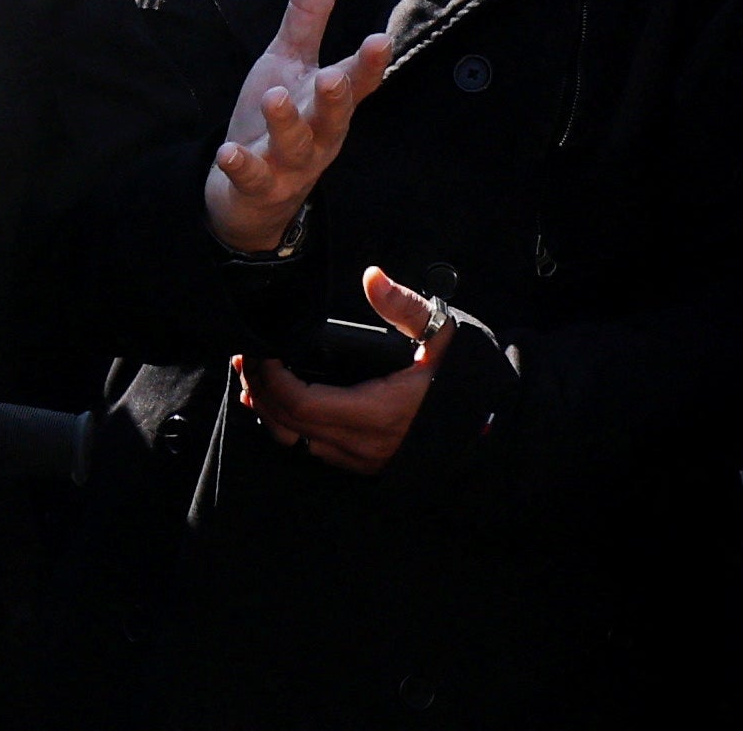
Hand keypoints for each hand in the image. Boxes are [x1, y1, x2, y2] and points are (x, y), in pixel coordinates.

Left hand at [207, 0, 390, 255]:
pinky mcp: (257, 184)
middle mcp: (317, 134)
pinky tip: (229, 153)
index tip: (381, 39)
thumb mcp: (290, 60)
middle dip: (337, 98)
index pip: (357, 81)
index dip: (369, 63)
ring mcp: (288, 163)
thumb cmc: (279, 115)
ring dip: (286, 124)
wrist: (252, 192)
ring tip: (277, 97)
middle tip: (334, 77)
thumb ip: (310, 13)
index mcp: (328, 102)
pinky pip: (251, 177)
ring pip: (294, 145)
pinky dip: (241, 166)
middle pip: (333, 117)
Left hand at [233, 267, 454, 475]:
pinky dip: (291, 427)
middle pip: (288, 425)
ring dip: (271, 413)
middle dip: (261, 391)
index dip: (269, 378)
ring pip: (297, 443)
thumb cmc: (467, 380)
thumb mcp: (443, 337)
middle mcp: (365, 443)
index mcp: (376, 411)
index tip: (258, 352)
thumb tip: (373, 277)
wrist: (495, 426)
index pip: (300, 403)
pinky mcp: (368, 464)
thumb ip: (405, 307)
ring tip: (256, 380)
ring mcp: (365, 459)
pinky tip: (283, 405)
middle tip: (246, 360)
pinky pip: (314, 451)